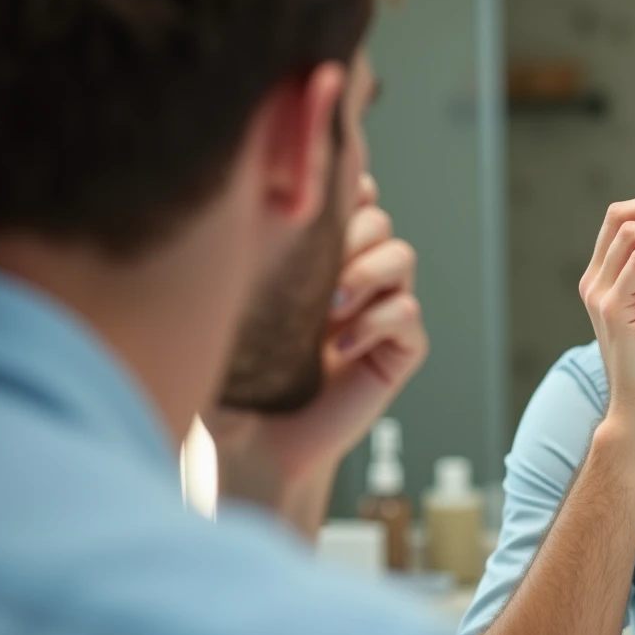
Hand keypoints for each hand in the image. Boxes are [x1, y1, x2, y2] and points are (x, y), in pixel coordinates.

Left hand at [204, 174, 428, 502]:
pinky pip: (408, 313)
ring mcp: (377, 314)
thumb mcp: (227, 307)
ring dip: (369, 271)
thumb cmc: (229, 381)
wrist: (252, 447)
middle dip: (353, 232)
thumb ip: (244, 253)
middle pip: (378, 218)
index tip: (314, 204)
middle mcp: (350, 280)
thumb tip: (245, 196)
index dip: (345, 187)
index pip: (349, 197)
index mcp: (313, 259)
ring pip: (402, 256)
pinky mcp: (396, 351)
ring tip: (329, 308)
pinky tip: (340, 349)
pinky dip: (378, 322)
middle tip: (317, 270)